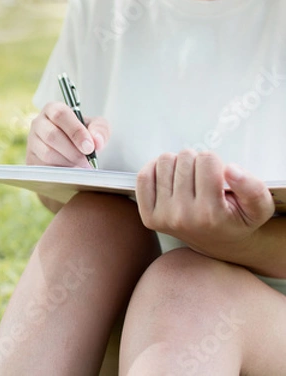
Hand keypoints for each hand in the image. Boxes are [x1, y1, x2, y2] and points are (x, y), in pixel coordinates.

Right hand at [26, 102, 109, 167]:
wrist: (73, 151)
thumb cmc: (83, 136)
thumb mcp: (96, 128)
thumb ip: (100, 130)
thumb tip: (96, 141)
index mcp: (53, 109)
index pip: (60, 115)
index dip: (76, 131)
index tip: (89, 147)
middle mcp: (38, 123)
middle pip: (52, 135)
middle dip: (73, 151)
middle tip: (87, 160)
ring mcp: (32, 141)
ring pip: (48, 153)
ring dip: (67, 162)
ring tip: (80, 164)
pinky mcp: (30, 159)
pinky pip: (44, 167)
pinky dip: (60, 171)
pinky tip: (70, 169)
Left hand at [135, 150, 274, 257]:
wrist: (219, 243)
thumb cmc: (238, 219)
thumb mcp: (259, 207)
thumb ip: (253, 187)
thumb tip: (230, 170)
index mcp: (211, 213)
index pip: (207, 160)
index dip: (215, 162)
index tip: (218, 175)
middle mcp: (184, 216)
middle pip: (185, 158)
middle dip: (196, 162)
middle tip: (203, 178)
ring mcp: (163, 217)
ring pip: (164, 161)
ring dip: (178, 164)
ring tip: (189, 178)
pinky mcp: (148, 216)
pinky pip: (143, 177)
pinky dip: (155, 168)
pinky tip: (169, 175)